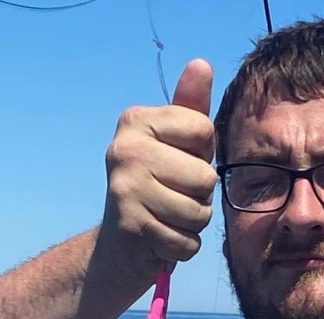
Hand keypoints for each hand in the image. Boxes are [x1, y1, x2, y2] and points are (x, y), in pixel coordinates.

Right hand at [97, 59, 217, 289]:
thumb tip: (201, 64)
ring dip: (191, 226)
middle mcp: (125, 149)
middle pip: (206, 177)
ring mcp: (125, 188)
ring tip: (166, 220)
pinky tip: (160, 241)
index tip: (176, 167)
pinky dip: (180, 250)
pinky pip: (187, 243)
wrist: (117, 248)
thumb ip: (190, 110)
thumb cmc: (155, 190)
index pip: (205, 131)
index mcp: (136, 121)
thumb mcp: (175, 146)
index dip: (202, 157)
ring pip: (199, 213)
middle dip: (199, 198)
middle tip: (171, 200)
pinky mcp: (131, 227)